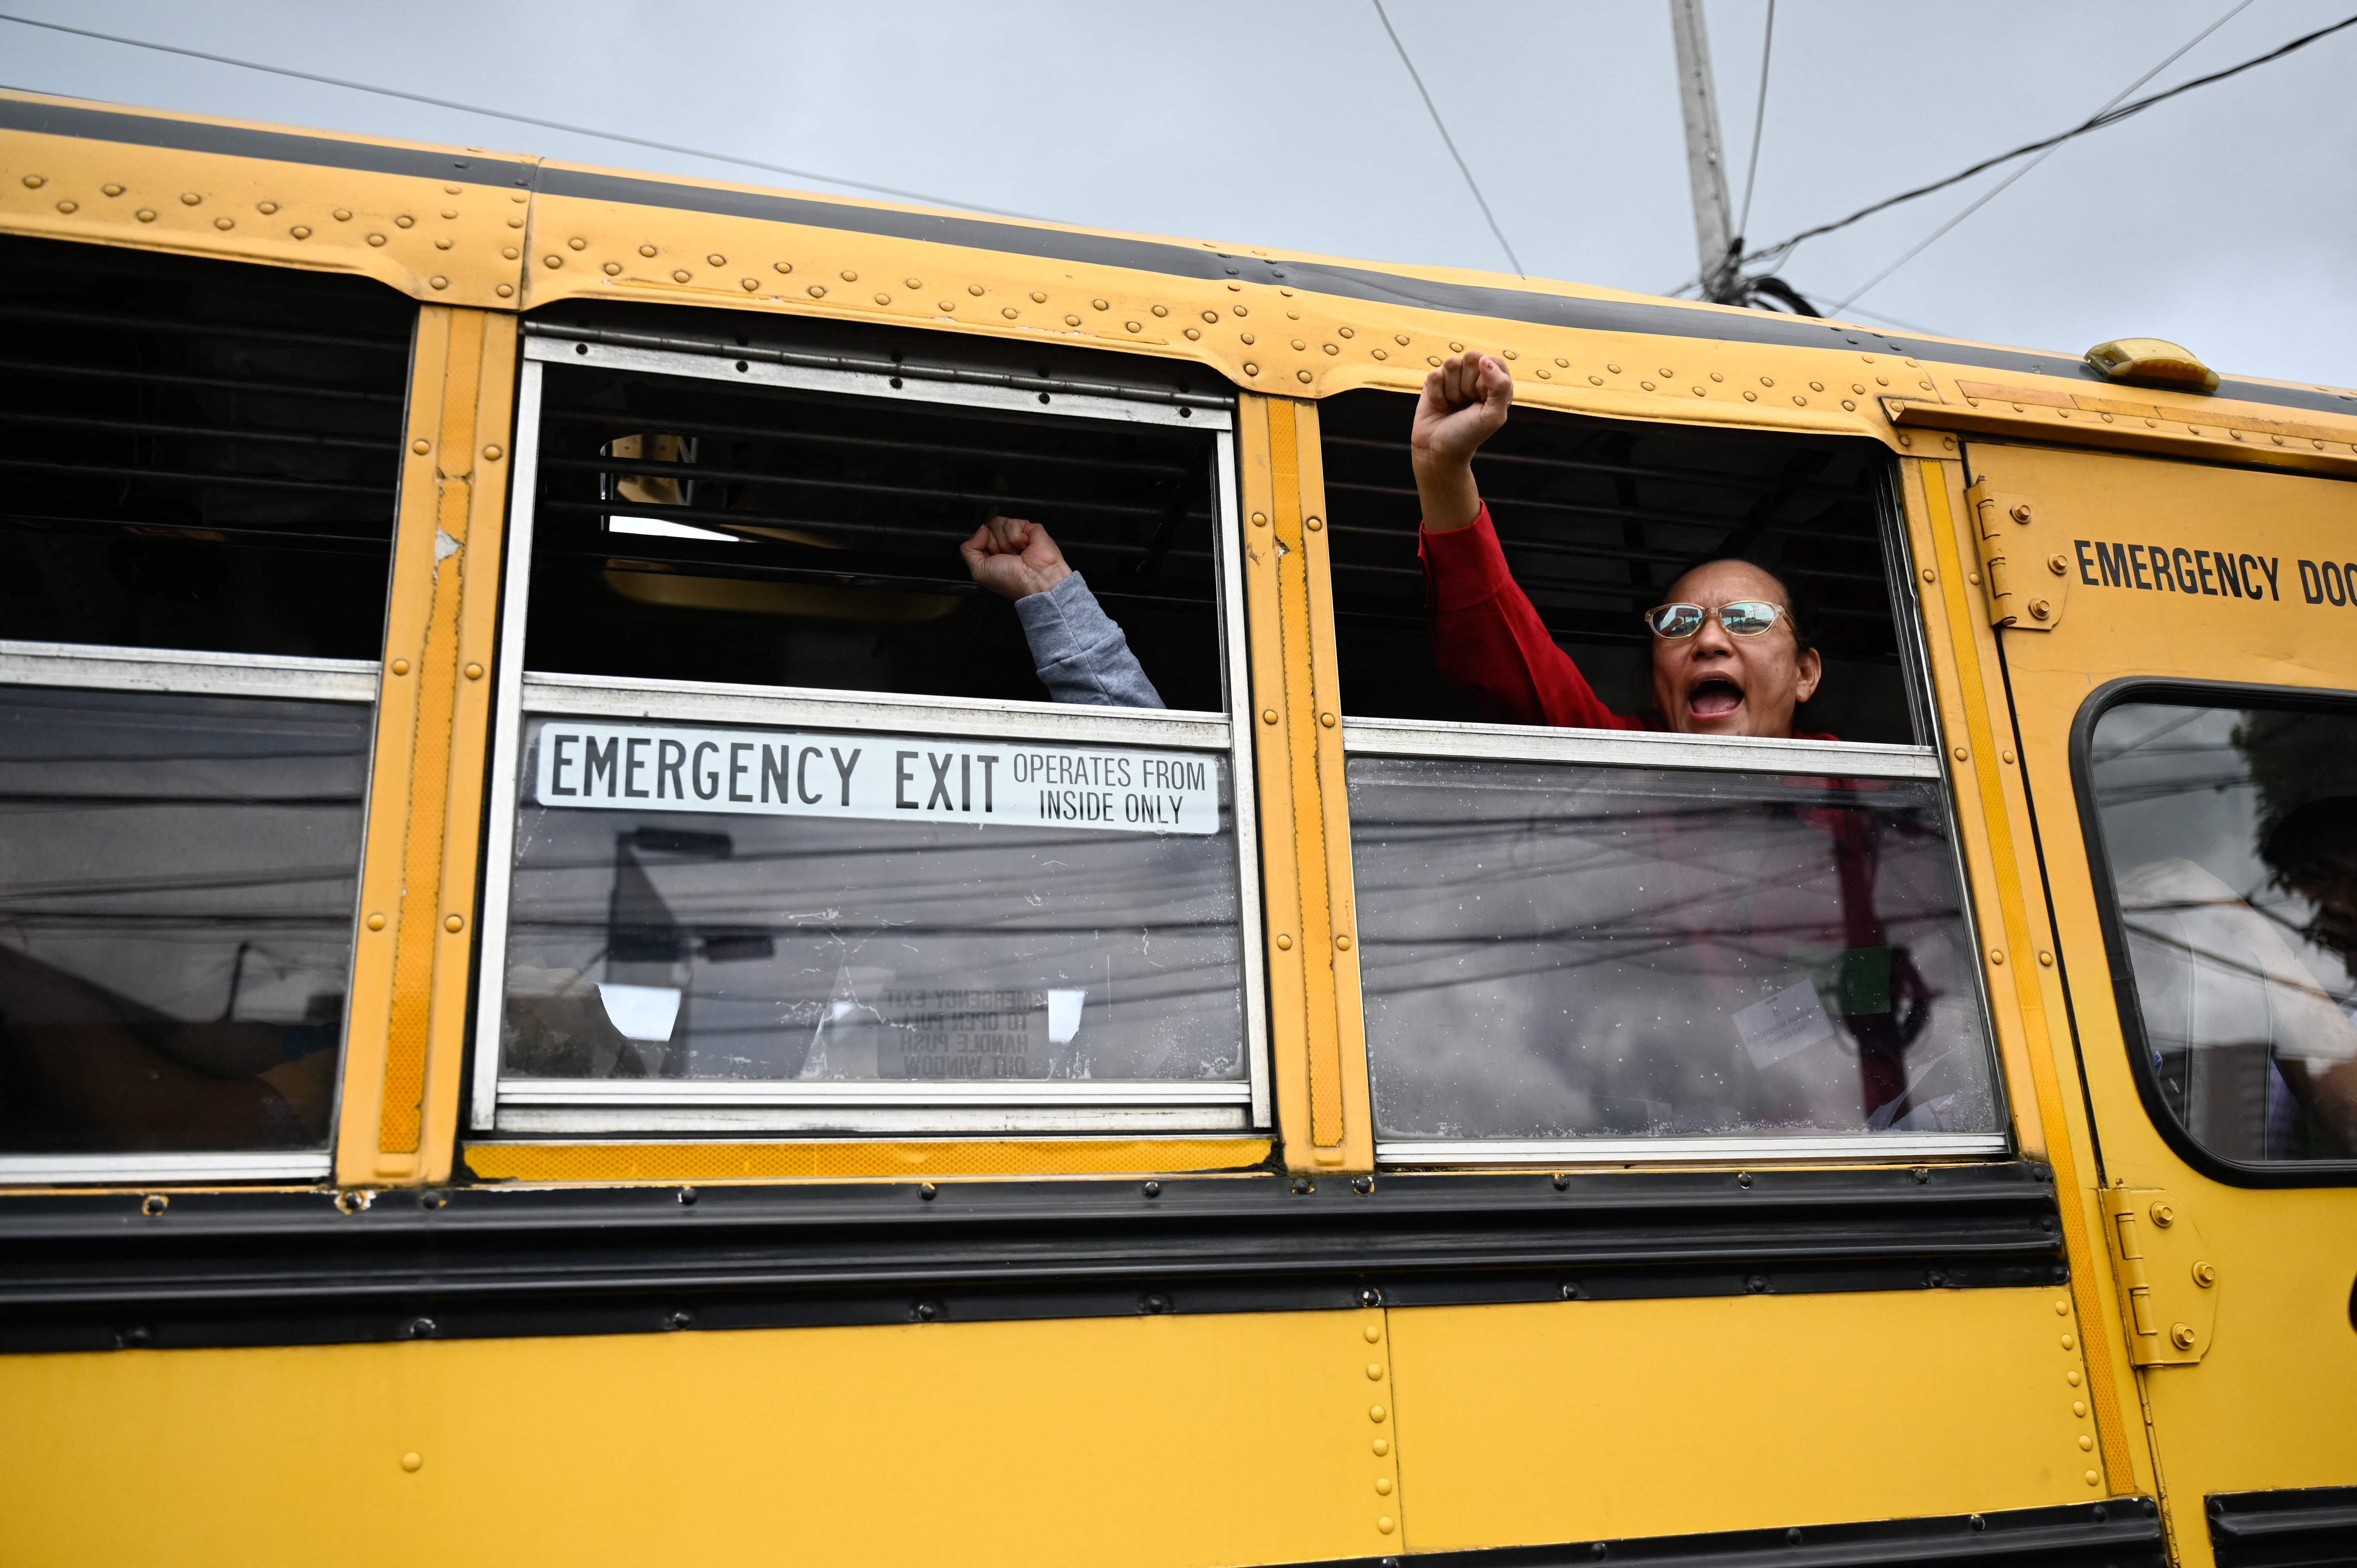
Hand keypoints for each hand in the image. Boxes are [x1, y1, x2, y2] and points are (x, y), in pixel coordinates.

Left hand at [960, 514, 1071, 599]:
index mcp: (991, 553)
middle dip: (995, 544)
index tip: (993, 558)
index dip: (982, 545)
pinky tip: (1025, 547)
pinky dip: (1017, 537)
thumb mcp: (979, 571)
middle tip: (1007, 557)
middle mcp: (1003, 543)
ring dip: (1006, 542)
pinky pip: (1013, 523)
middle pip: (988, 527)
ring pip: (999, 523)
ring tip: (1018, 553)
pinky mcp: (1029, 528)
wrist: (1035, 580)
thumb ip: (969, 549)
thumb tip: (981, 529)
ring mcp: (1016, 534)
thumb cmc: (1010, 580)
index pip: (979, 535)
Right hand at [1411, 352, 1511, 530]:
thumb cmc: (1469, 436)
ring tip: (1454, 405)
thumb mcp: (1493, 416)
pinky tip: (1441, 406)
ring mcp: (1454, 376)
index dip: (1486, 380)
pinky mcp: (1434, 380)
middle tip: (1467, 403)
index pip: (1493, 361)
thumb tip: (1485, 359)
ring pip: (1451, 362)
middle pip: (1472, 357)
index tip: (1482, 401)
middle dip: (1467, 384)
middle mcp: (1476, 376)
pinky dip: (1436, 394)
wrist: (1438, 451)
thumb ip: (1500, 387)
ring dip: (1452, 390)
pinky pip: (1434, 373)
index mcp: (1496, 382)